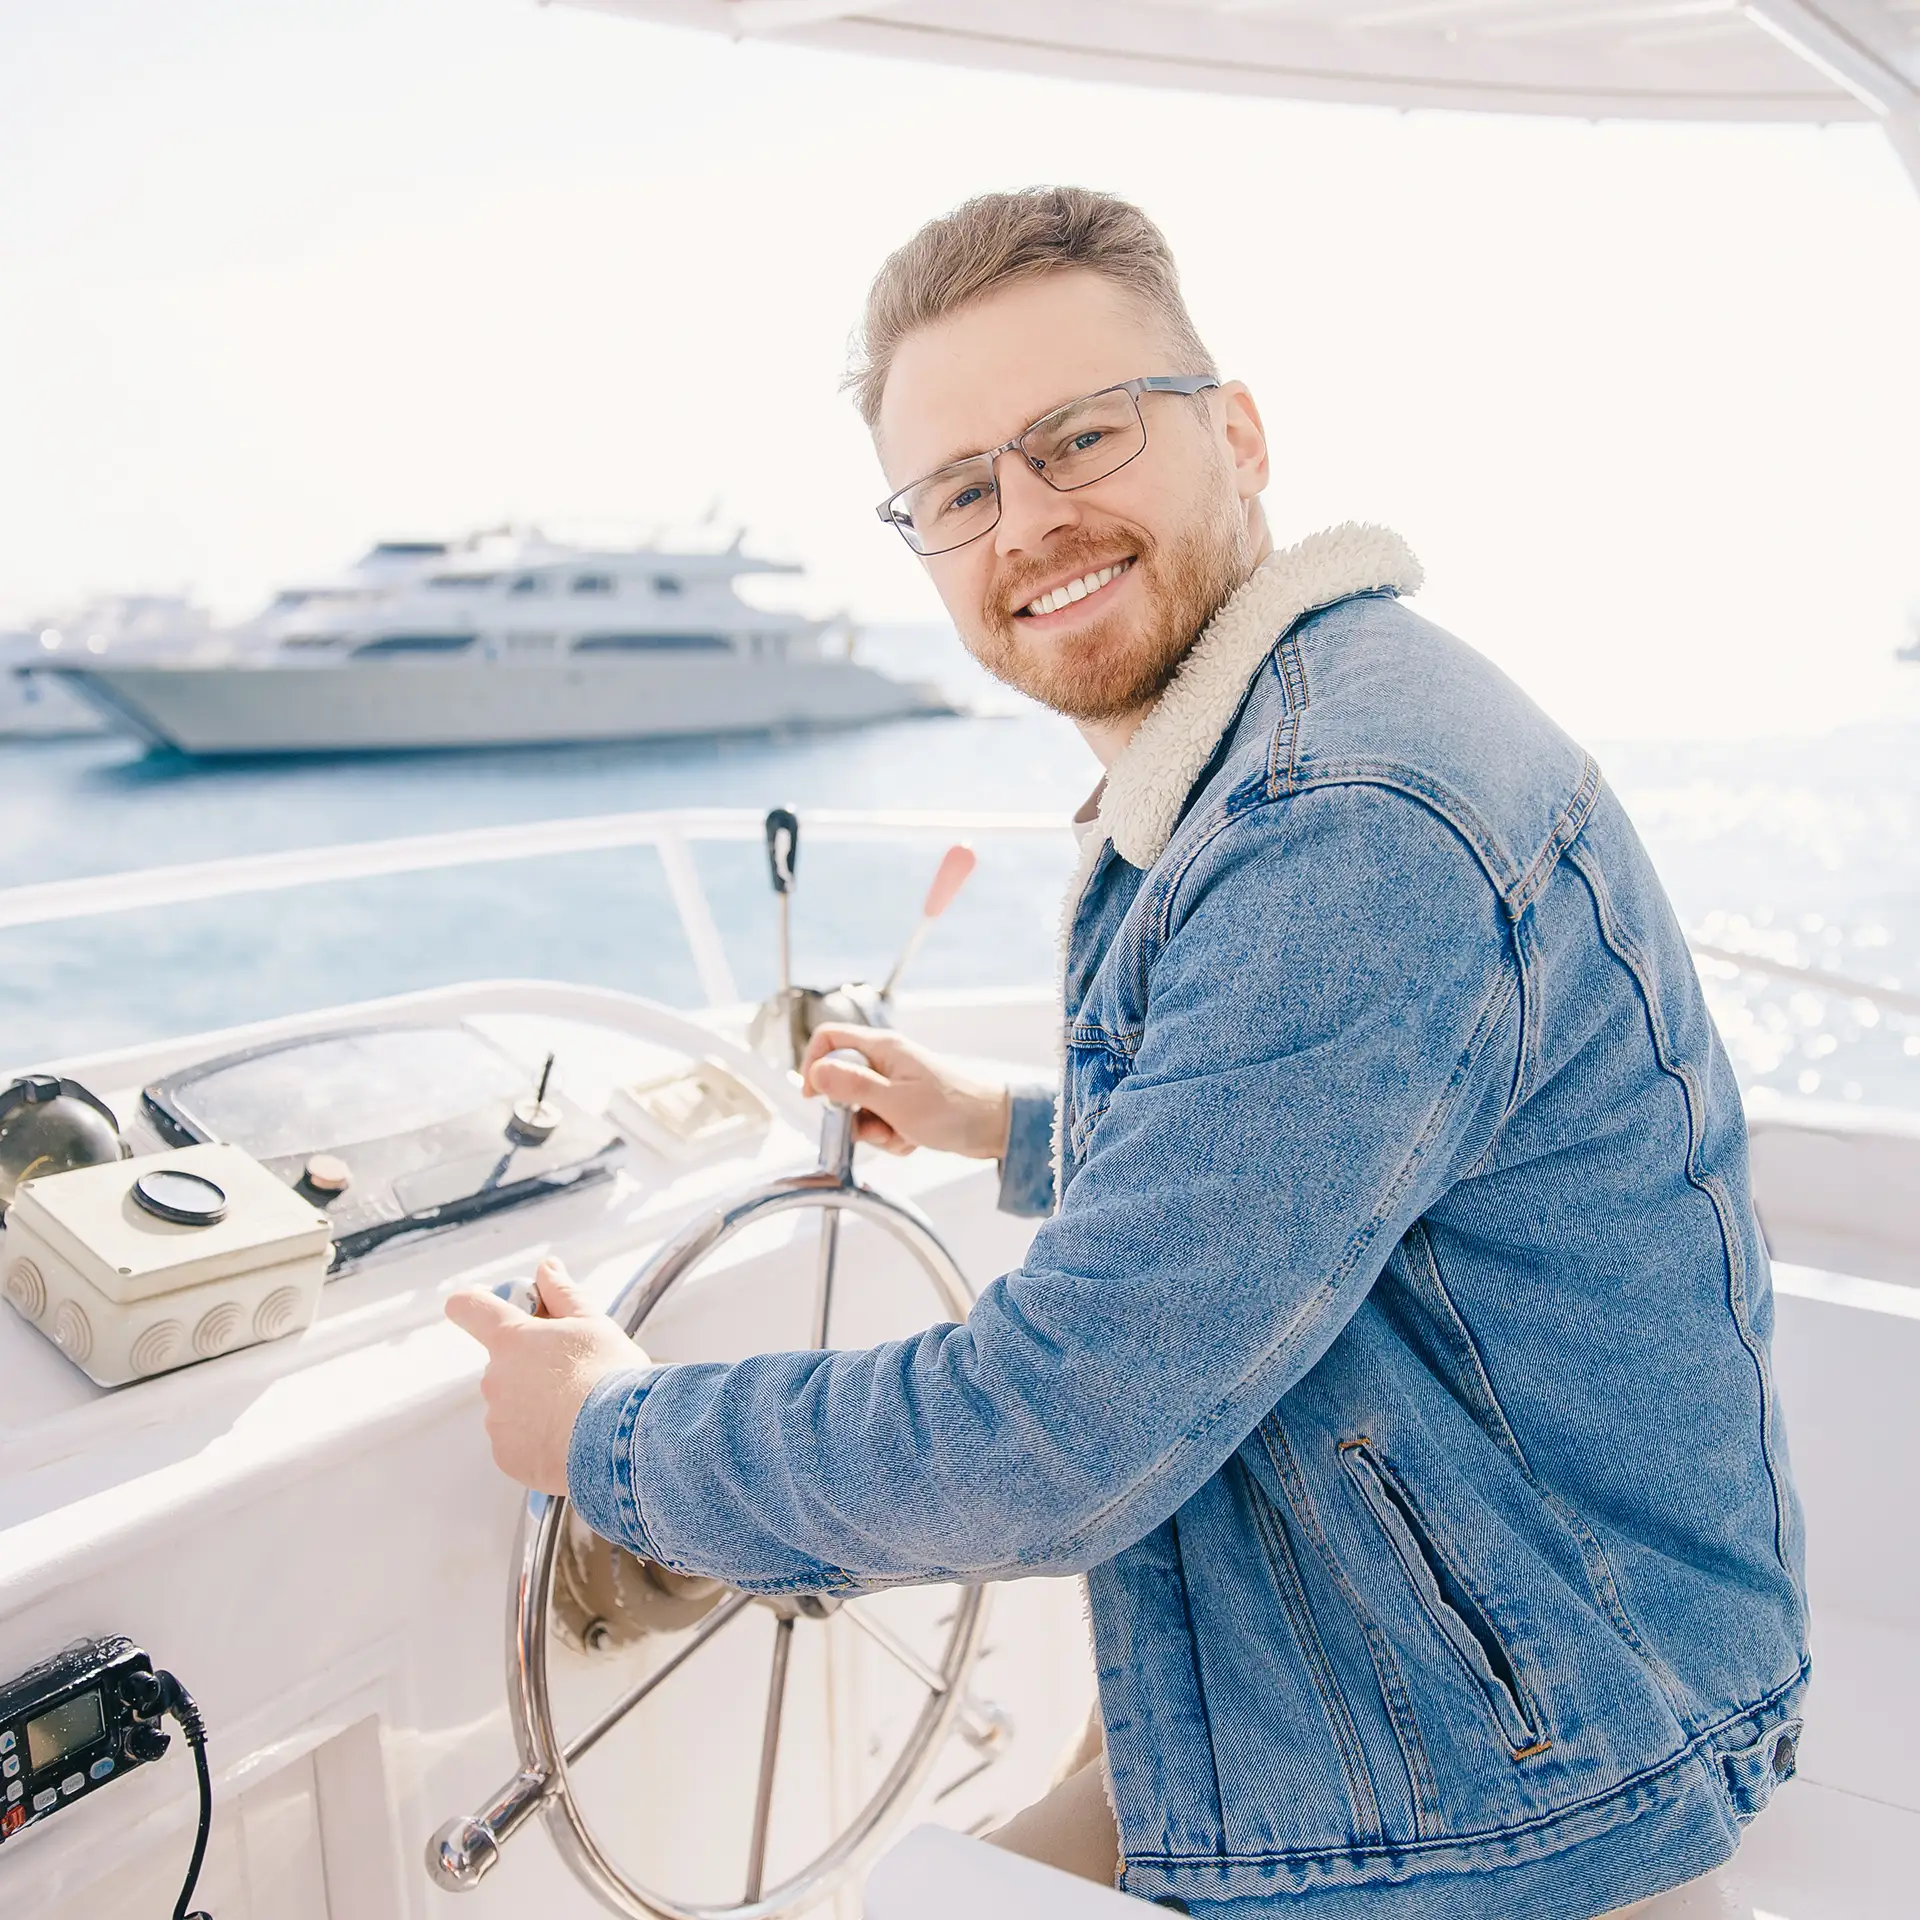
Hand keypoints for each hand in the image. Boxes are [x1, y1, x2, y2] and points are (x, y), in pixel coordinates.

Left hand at [444, 1258, 651, 1493]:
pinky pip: (518, 1442)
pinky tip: (569, 1440)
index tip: (481, 1304)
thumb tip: (546, 1268)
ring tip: (578, 1414)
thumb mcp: (594, 1323)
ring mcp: (497, 1420)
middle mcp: (495, 1378)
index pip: (470, 1308)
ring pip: (512, 1405)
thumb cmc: (610, 1376)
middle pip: (504, 1364)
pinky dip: (538, 1440)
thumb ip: (563, 1294)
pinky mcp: (507, 1456)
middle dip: (531, 1366)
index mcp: (512, 1339)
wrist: (621, 1440)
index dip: (474, 1303)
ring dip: (536, 1405)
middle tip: (573, 1375)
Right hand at [800, 1024, 1012, 1159]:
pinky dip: (890, 1137)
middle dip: (851, 1114)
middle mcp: (885, 1062)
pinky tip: (912, 1140)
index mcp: (882, 1048)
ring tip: (901, 1134)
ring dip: (873, 1131)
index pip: (829, 1039)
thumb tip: (815, 1073)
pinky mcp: (904, 1105)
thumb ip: (852, 1086)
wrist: (995, 1127)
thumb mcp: (894, 1101)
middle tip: (874, 1126)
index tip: (815, 1097)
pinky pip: (879, 1123)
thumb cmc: (953, 1109)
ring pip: (859, 1109)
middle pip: (841, 1081)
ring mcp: (895, 1084)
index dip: (814, 1065)